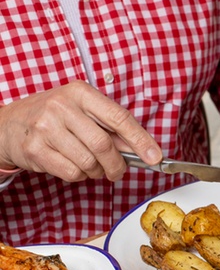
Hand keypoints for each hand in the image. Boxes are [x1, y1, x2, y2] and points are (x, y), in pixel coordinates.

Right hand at [0, 81, 161, 181]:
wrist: (9, 124)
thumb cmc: (55, 117)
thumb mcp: (82, 112)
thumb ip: (111, 128)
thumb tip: (143, 150)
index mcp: (80, 92)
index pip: (119, 117)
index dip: (140, 140)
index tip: (155, 157)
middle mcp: (61, 106)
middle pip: (104, 145)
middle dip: (117, 164)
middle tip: (118, 171)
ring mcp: (45, 127)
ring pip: (88, 162)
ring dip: (96, 171)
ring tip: (92, 166)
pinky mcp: (35, 149)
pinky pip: (72, 173)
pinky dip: (79, 176)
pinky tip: (73, 166)